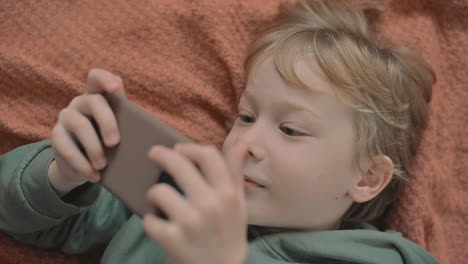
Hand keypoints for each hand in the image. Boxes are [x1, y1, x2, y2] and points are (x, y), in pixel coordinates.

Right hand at [48, 69, 125, 196]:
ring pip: (79, 124)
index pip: (96, 77)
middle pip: (94, 101)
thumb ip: (132, 125)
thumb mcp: (122, 133)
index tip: (115, 88)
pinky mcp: (56, 137)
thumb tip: (155, 135)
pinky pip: (66, 147)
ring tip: (103, 165)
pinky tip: (93, 176)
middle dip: (107, 122)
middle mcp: (80, 103)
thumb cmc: (110, 145)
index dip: (105, 79)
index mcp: (97, 97)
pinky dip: (81, 164)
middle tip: (115, 143)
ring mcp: (66, 118)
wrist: (84, 167)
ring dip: (94, 147)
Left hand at [143, 142, 248, 263]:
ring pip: (158, 191)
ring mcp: (190, 222)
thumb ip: (235, 170)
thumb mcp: (237, 201)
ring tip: (160, 201)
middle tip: (153, 152)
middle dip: (162, 155)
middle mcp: (210, 204)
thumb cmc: (228, 231)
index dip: (190, 148)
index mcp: (227, 193)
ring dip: (155, 194)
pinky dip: (151, 221)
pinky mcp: (172, 239)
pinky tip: (159, 224)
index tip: (178, 148)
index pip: (208, 156)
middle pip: (179, 165)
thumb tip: (244, 140)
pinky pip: (149, 219)